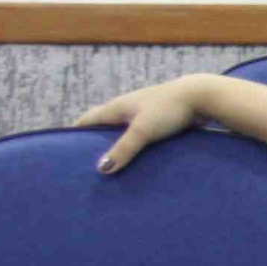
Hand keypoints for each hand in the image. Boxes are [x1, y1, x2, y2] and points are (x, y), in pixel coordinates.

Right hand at [76, 75, 214, 173]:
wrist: (202, 96)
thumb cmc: (169, 109)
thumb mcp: (142, 131)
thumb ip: (123, 149)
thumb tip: (101, 169)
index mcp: (116, 107)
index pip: (87, 120)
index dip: (74, 133)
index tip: (63, 150)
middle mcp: (127, 108)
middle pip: (103, 125)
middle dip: (94, 140)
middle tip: (86, 162)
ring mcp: (144, 113)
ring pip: (123, 130)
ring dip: (116, 144)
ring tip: (111, 165)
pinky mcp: (160, 120)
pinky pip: (141, 135)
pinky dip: (135, 145)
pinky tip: (139, 159)